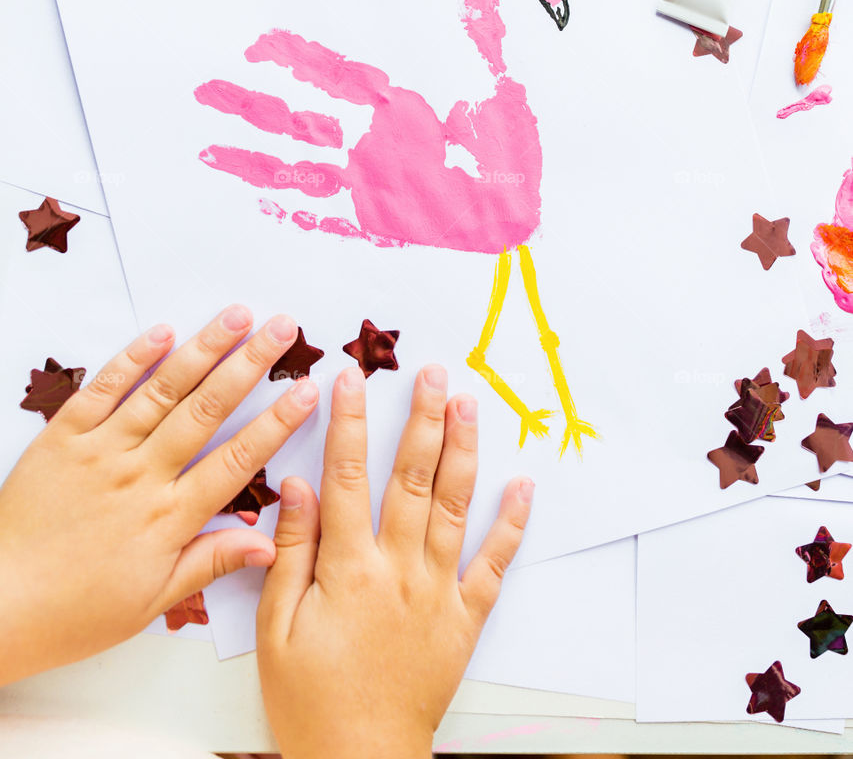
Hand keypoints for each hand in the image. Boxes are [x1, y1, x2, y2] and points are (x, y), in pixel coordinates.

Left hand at [0, 304, 317, 684]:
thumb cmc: (73, 612)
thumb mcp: (150, 602)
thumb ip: (209, 563)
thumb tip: (269, 544)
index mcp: (167, 519)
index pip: (236, 461)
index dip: (276, 423)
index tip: (307, 390)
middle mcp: (140, 476)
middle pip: (207, 410)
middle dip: (251, 365)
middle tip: (284, 328)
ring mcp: (101, 452)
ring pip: (163, 390)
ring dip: (204, 348)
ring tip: (237, 315)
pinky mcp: (62, 439)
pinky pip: (103, 390)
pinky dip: (133, 359)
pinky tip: (162, 332)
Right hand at [257, 364, 532, 758]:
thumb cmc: (310, 700)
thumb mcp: (276, 630)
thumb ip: (289, 554)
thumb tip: (297, 487)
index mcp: (348, 570)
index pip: (347, 477)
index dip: (350, 423)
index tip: (352, 378)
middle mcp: (399, 571)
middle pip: (412, 479)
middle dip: (422, 419)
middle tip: (432, 373)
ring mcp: (438, 593)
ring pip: (455, 507)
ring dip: (464, 451)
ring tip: (469, 404)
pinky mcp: (464, 619)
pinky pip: (493, 565)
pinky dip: (511, 525)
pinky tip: (522, 487)